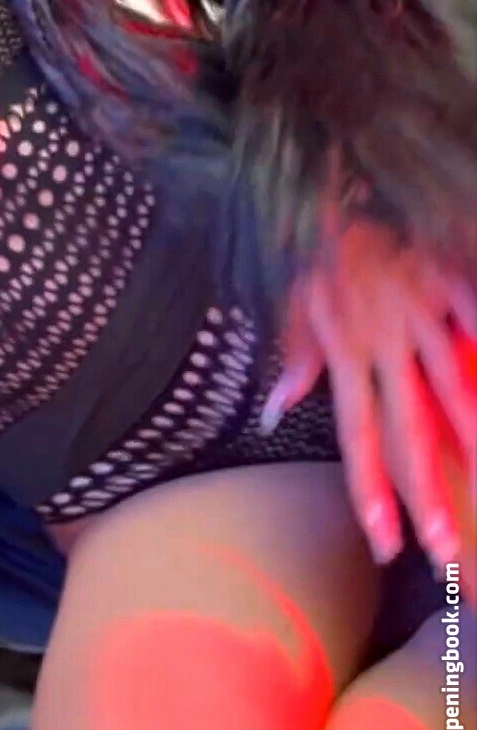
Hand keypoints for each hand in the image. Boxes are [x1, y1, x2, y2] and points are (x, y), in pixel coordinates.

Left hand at [260, 220, 476, 595]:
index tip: (387, 547)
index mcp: (343, 348)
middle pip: (408, 428)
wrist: (330, 178)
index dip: (370, 493)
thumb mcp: (291, 300)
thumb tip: (272, 412)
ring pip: (452, 384)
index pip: (357, 435)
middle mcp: (382, 339)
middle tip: (446, 552)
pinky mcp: (447, 278)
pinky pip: (474, 316)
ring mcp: (419, 311)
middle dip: (427, 494)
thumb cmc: (316, 246)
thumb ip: (295, 360)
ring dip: (472, 438)